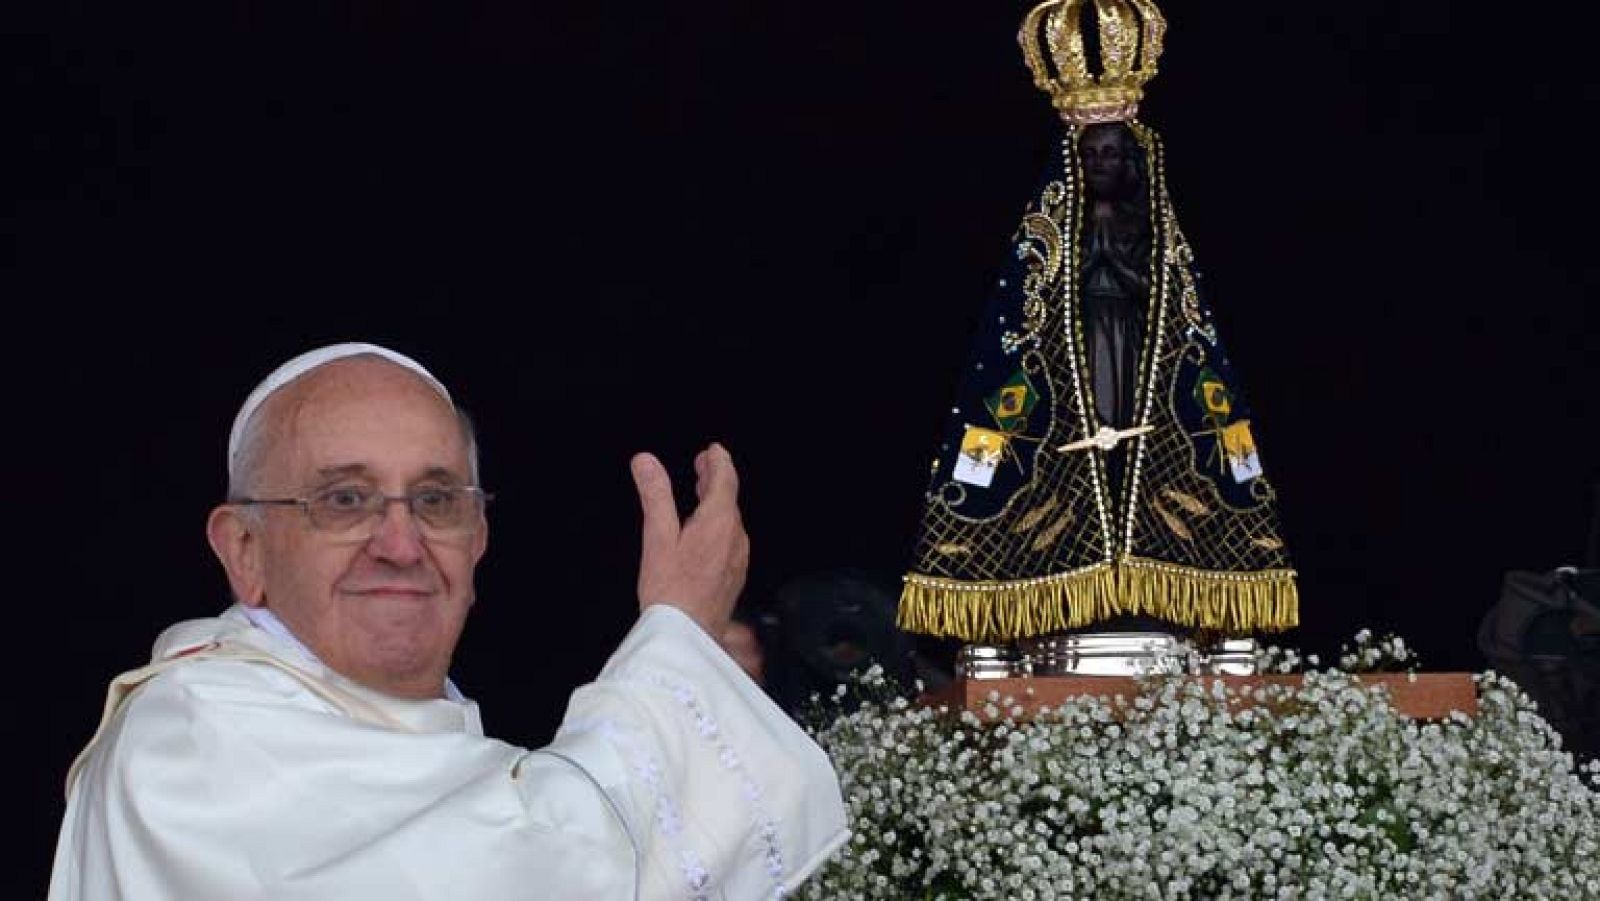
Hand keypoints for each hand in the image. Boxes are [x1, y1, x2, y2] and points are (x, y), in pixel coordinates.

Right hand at [630, 443, 749, 635]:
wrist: (687, 636)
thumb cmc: (670, 590)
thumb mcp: (658, 537)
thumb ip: (655, 495)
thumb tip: (645, 461)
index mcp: (718, 523)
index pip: (726, 481)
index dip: (719, 462)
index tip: (713, 451)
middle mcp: (735, 538)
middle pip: (729, 500)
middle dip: (717, 479)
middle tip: (704, 465)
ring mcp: (738, 559)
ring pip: (731, 521)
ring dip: (718, 502)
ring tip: (703, 493)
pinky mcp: (734, 576)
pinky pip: (731, 540)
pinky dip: (719, 525)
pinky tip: (706, 533)